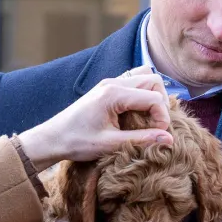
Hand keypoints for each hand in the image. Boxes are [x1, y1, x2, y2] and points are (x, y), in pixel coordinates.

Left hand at [17, 66, 171, 170]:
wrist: (51, 138)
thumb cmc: (76, 142)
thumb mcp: (110, 144)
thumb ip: (142, 139)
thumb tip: (170, 139)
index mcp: (114, 94)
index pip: (154, 97)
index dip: (162, 117)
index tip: (159, 136)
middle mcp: (113, 83)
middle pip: (153, 80)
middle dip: (161, 103)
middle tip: (156, 126)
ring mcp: (109, 83)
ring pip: (144, 77)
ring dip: (153, 95)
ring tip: (149, 118)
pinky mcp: (106, 88)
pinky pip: (133, 82)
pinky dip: (142, 94)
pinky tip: (137, 114)